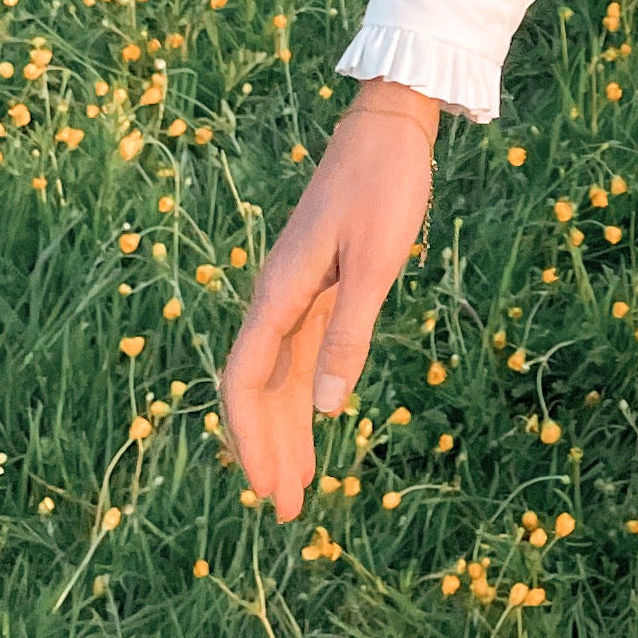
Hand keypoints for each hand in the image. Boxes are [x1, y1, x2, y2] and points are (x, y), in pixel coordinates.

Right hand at [219, 81, 441, 521]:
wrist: (390, 125)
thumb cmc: (385, 186)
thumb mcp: (375, 262)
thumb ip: (350, 332)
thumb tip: (329, 407)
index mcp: (280, 293)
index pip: (246, 382)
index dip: (251, 440)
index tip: (268, 490)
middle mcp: (278, 298)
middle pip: (257, 390)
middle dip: (267, 450)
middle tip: (287, 512)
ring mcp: (297, 292)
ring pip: (279, 377)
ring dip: (286, 431)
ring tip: (297, 487)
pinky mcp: (320, 285)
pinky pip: (300, 354)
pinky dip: (304, 395)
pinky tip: (317, 423)